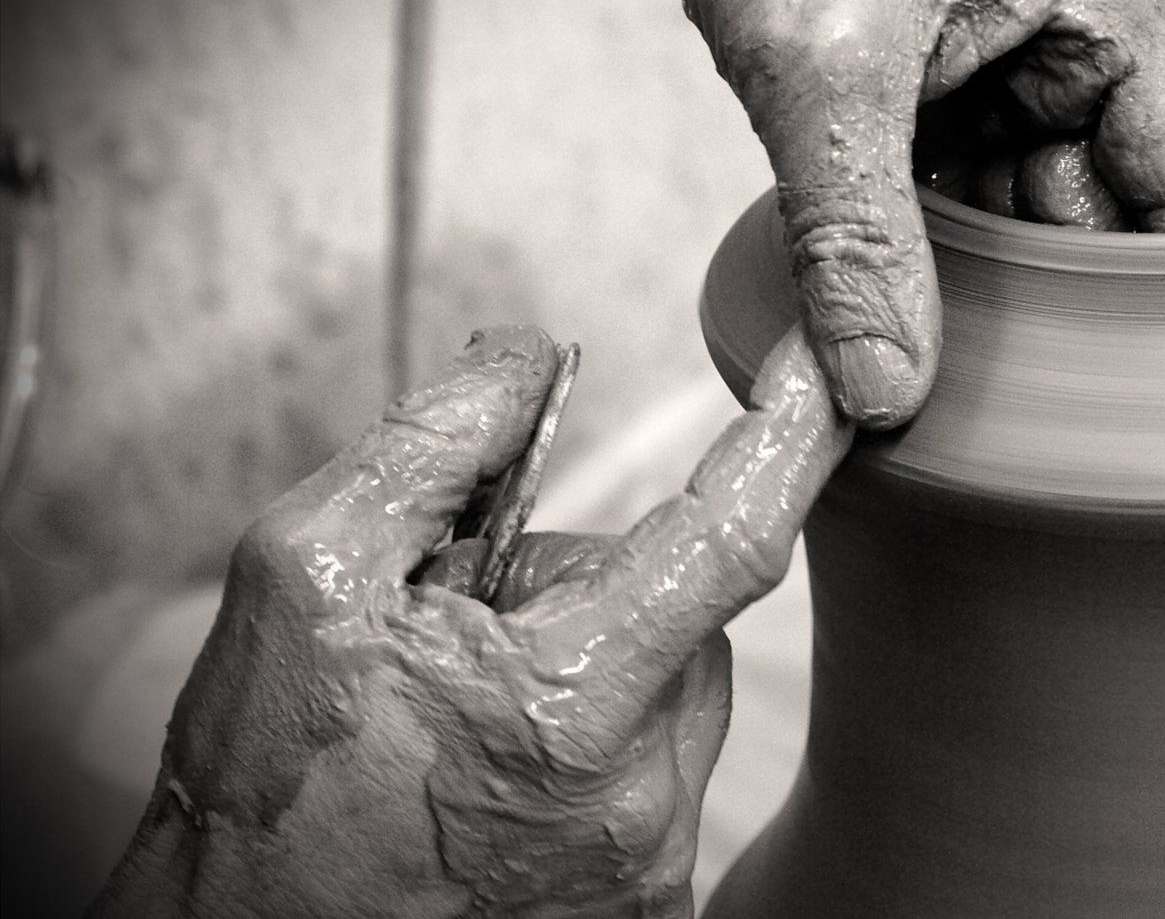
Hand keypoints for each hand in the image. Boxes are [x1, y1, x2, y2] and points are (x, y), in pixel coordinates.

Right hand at [93, 325, 851, 918]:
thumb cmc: (266, 788)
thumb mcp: (307, 577)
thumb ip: (428, 449)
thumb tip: (526, 363)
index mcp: (571, 707)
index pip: (733, 537)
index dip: (796, 439)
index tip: (835, 372)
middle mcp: (641, 800)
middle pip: (688, 616)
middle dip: (600, 589)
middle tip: (471, 633)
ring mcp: (649, 864)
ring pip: (676, 693)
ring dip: (600, 668)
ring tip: (473, 718)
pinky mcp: (647, 904)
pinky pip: (660, 774)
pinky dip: (600, 746)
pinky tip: (499, 777)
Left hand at [445, 0, 1164, 427]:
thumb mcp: (823, 73)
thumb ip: (859, 241)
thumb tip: (885, 386)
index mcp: (1116, 7)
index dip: (1156, 295)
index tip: (1100, 387)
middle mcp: (1092, 35)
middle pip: (1115, 216)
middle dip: (1046, 295)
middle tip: (973, 372)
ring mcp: (1027, 59)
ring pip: (1036, 215)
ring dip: (981, 273)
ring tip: (913, 321)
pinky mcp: (964, 80)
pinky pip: (976, 190)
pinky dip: (935, 238)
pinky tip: (888, 274)